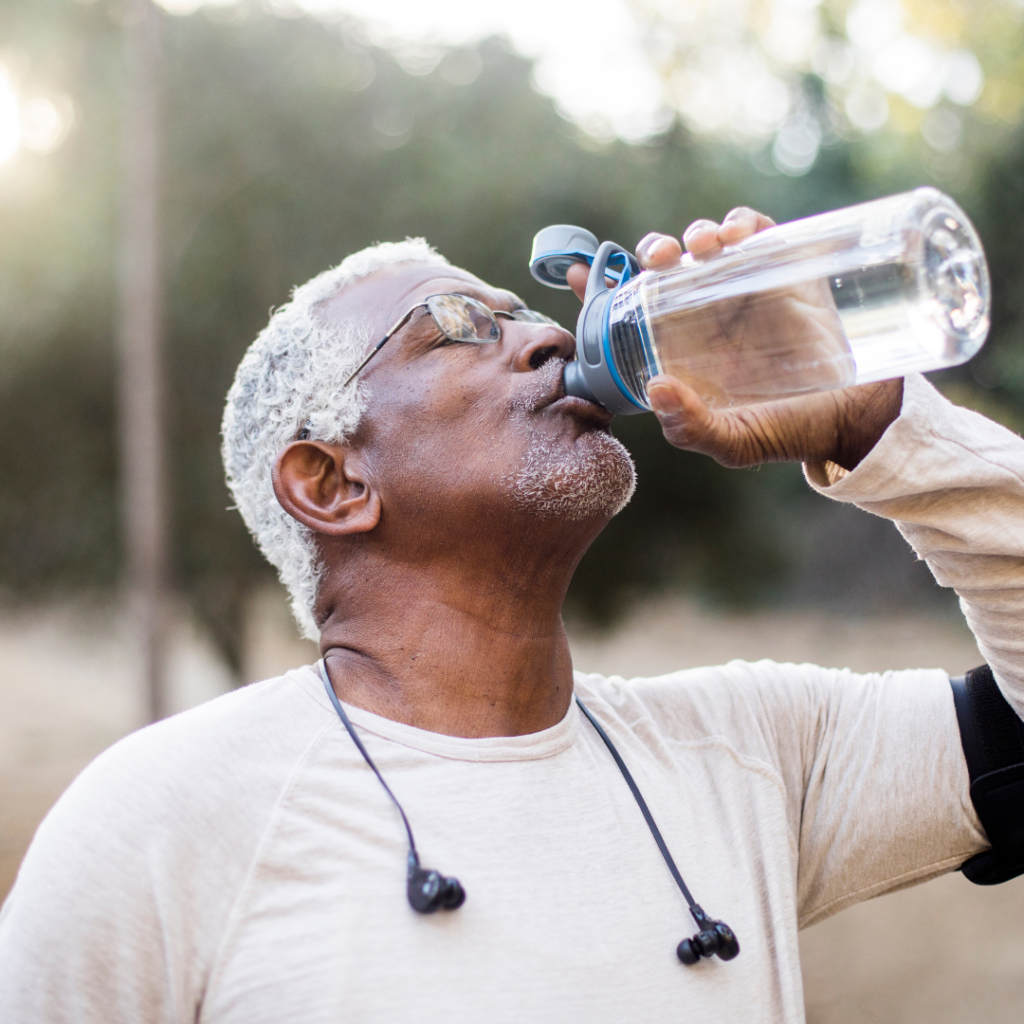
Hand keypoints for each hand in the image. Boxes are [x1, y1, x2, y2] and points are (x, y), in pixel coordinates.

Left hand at [566, 208, 902, 470]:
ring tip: (703, 248)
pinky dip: (743, 222)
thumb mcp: (734, 441)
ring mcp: (744, 289)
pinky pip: (757, 232)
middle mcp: (706, 314)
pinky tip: (738, 234)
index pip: (630, 312)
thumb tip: (656, 388)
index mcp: (681, 348)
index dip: (600, 288)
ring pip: (705, 243)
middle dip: (653, 250)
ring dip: (695, 234)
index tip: (577, 275)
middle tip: (661, 259)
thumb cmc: (788, 431)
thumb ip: (692, 427)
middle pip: (666, 267)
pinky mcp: (785, 270)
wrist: (856, 417)